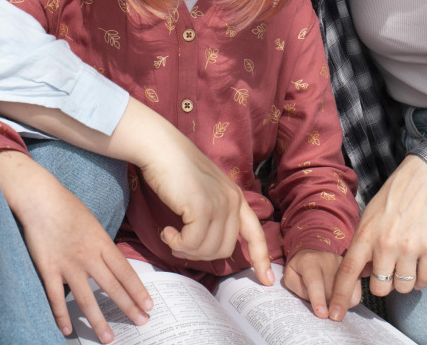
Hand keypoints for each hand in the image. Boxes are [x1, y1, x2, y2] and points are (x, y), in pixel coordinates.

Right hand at [0, 151, 152, 342]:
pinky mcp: (48, 269)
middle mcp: (88, 256)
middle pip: (112, 288)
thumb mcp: (93, 223)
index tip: (148, 305)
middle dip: (129, 308)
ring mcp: (67, 265)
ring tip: (109, 338)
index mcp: (102, 243)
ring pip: (86, 299)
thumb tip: (111, 264)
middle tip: (141, 323)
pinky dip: (61, 316)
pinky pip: (56, 298)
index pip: (125, 272)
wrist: (40, 199)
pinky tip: (67, 329)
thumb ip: (102, 245)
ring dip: (99, 321)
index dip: (138, 291)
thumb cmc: (67, 207)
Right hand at [136, 121, 273, 284]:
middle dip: (200, 254)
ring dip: (185, 250)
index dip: (261, 258)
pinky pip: (191, 243)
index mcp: (236, 197)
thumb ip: (211, 213)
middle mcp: (232, 200)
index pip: (256, 233)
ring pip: (208, 249)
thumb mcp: (202, 191)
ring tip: (172, 236)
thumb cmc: (174, 168)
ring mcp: (219, 204)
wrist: (160, 147)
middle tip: (180, 246)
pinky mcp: (201, 207)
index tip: (266, 279)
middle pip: (225, 249)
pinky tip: (167, 231)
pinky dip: (176, 243)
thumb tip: (204, 244)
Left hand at [283, 249, 350, 318]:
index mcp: (309, 261)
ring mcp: (344, 263)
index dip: (318, 299)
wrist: (313, 254)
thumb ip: (299, 289)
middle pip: (333, 289)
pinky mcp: (354, 269)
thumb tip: (316, 301)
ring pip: (347, 291)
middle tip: (330, 316)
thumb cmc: (300, 271)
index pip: (315, 281)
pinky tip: (339, 299)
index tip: (322, 315)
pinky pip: (356, 292)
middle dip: (332, 305)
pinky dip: (349, 301)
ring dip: (340, 303)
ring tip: (331, 302)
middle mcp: (328, 259)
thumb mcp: (291, 278)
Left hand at [328, 155, 426, 320]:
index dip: (340, 296)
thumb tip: (359, 273)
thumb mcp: (369, 218)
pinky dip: (422, 279)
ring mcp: (408, 246)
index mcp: (365, 235)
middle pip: (379, 288)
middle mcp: (385, 244)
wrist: (424, 177)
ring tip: (407, 265)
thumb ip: (362, 245)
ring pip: (402, 288)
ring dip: (405, 282)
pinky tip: (420, 265)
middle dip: (383, 285)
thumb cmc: (394, 197)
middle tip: (389, 270)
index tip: (335, 314)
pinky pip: (424, 280)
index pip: (348, 272)